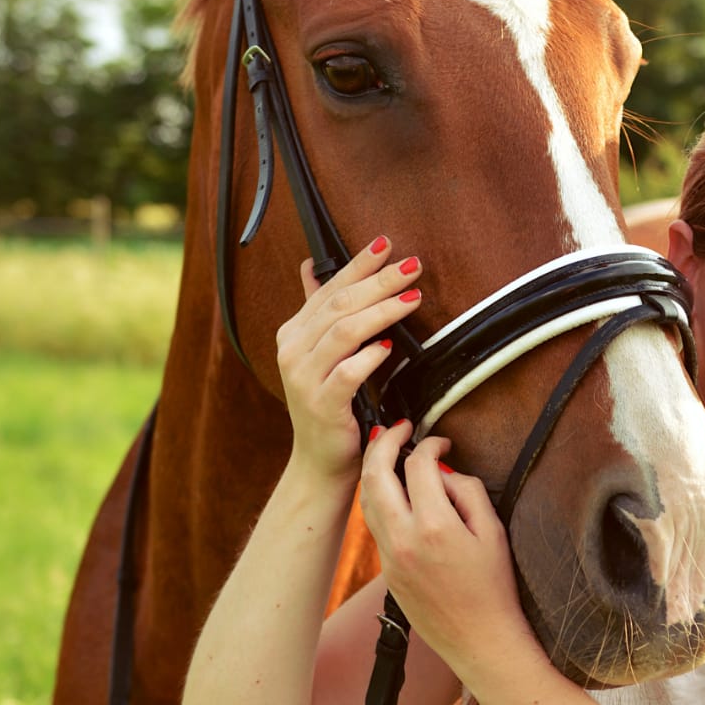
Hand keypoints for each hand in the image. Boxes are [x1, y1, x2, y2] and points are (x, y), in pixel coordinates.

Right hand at [275, 237, 421, 484]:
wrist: (319, 460)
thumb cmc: (330, 403)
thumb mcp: (321, 353)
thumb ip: (318, 310)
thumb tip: (310, 266)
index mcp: (293, 332)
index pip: (329, 288)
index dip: (359, 264)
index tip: (386, 243)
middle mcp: (293, 351)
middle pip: (339, 305)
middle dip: (379, 281)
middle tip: (412, 265)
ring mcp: (303, 378)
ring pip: (344, 332)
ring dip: (382, 311)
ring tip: (412, 298)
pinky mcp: (321, 404)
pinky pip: (347, 373)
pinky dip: (370, 356)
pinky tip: (389, 346)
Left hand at [359, 422, 536, 680]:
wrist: (480, 641)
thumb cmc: (495, 588)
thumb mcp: (493, 531)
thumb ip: (467, 491)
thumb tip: (443, 470)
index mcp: (434, 526)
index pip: (419, 465)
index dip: (430, 443)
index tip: (441, 441)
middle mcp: (404, 539)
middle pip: (376, 474)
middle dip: (384, 442)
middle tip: (399, 428)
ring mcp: (390, 556)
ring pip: (367, 498)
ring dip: (375, 469)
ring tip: (390, 451)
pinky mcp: (386, 570)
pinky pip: (374, 522)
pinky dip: (379, 497)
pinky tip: (394, 489)